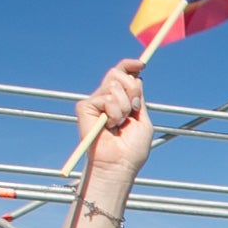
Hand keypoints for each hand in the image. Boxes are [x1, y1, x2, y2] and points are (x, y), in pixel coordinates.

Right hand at [71, 58, 153, 193]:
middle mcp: (106, 98)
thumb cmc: (132, 148)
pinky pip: (106, 98)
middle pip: (118, 74)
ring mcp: (94, 102)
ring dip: (124, 107)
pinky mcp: (85, 107)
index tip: (142, 64)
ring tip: (119, 123)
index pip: (122, 74)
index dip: (129, 65)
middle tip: (133, 109)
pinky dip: (114, 112)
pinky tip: (110, 125)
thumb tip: (137, 76)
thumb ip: (138, 97)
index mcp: (120, 99)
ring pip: (114, 86)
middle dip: (131, 89)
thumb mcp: (142, 119)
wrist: (119, 163)